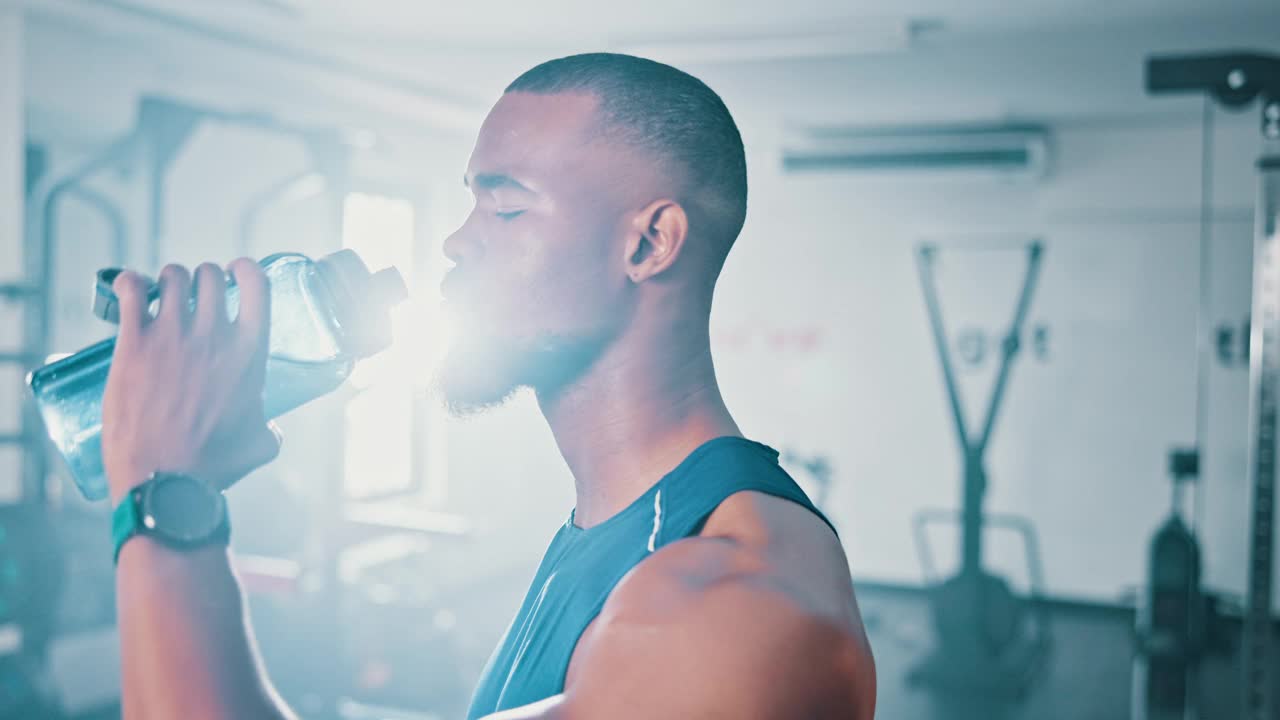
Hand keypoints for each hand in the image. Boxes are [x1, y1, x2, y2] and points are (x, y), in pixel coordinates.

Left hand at [102, 260, 281, 505]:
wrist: (163, 479)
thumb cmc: (213, 466)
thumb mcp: (259, 444)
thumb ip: (270, 429)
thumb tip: (273, 429)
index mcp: (249, 353)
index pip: (256, 285)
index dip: (245, 270)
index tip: (234, 273)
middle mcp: (214, 335)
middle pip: (209, 276)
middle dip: (202, 279)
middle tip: (193, 296)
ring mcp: (172, 336)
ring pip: (172, 277)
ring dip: (169, 281)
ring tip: (161, 296)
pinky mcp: (134, 344)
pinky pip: (130, 290)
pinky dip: (128, 283)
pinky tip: (129, 289)